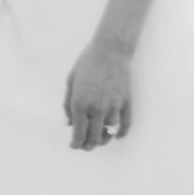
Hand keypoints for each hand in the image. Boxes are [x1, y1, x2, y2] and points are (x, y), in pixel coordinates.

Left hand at [64, 37, 132, 151]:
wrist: (110, 48)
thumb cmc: (87, 62)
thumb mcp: (71, 80)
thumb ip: (67, 104)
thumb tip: (68, 124)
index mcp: (80, 104)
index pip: (78, 134)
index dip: (76, 144)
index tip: (74, 145)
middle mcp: (97, 109)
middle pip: (94, 138)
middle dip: (88, 146)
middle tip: (85, 145)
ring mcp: (113, 106)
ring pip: (109, 134)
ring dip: (103, 139)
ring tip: (98, 138)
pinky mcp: (126, 102)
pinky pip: (125, 125)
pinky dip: (121, 133)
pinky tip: (116, 135)